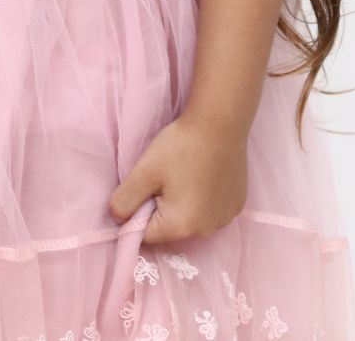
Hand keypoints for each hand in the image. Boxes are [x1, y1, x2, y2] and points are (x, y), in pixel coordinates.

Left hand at [107, 111, 247, 245]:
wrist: (220, 121)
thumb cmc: (181, 146)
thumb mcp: (145, 171)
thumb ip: (124, 200)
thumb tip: (117, 218)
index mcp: (181, 227)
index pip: (146, 233)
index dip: (138, 210)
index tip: (144, 185)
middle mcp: (206, 231)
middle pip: (170, 227)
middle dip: (161, 206)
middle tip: (164, 175)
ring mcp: (224, 219)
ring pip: (191, 218)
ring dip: (183, 202)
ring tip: (185, 171)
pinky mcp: (236, 205)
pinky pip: (210, 209)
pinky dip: (203, 197)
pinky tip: (204, 173)